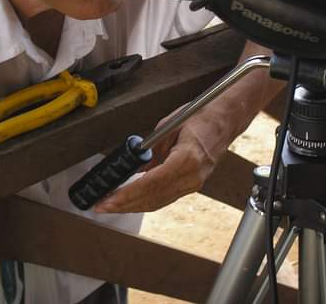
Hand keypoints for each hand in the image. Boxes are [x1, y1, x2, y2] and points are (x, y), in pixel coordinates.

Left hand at [94, 105, 229, 212]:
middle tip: (101, 205)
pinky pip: (164, 198)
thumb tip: (131, 167)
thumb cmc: (199, 117)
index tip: (109, 200)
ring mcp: (194, 184)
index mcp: (187, 159)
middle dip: (124, 205)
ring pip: (158, 202)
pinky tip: (129, 201)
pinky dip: (145, 201)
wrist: (224, 121)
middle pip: (153, 198)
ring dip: (132, 206)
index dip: (127, 195)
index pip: (152, 184)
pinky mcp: (191, 185)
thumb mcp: (168, 127)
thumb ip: (149, 150)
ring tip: (110, 205)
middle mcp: (192, 177)